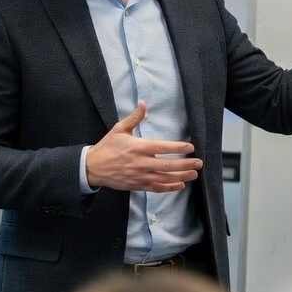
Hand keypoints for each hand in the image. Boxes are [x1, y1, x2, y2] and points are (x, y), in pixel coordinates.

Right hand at [86, 101, 202, 192]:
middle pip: (168, 165)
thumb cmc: (107, 147)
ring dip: (181, 177)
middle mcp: (141, 163)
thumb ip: (134, 117)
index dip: (178, 147)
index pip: (163, 148)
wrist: (93, 167)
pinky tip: (180, 185)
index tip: (190, 147)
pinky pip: (157, 188)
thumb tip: (143, 103)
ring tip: (194, 174)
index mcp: (138, 147)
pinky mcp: (138, 185)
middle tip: (199, 163)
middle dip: (185, 164)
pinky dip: (169, 187)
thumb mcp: (119, 129)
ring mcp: (140, 176)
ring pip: (165, 178)